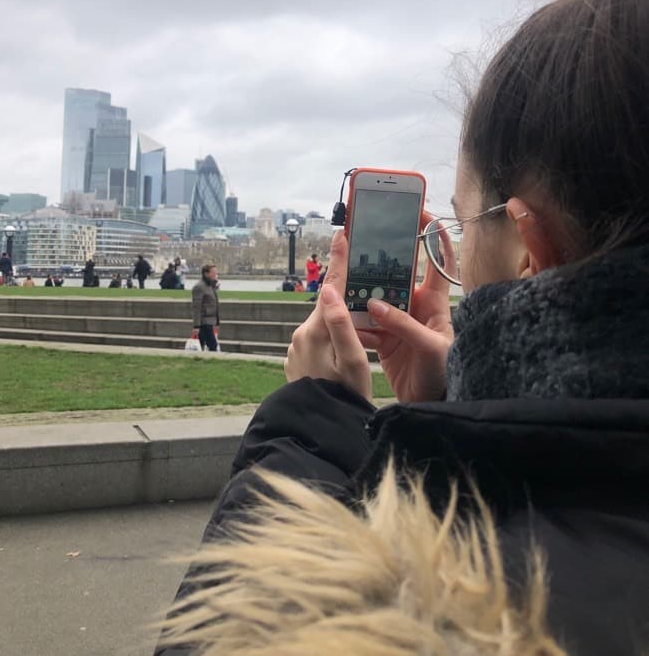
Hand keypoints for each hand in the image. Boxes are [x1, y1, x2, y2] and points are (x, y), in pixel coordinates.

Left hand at [284, 230, 370, 400]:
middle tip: (365, 296)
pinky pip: (317, 340)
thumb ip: (341, 323)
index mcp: (316, 329)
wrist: (319, 427)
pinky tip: (342, 356)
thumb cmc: (344, 396)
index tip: (341, 234)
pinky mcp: (296, 359)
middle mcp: (301, 333)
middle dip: (346, 299)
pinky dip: (330, 340)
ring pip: (323, 324)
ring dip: (339, 324)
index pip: (331, 286)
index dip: (339, 259)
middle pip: (328, 305)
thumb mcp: (353, 360)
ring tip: (361, 341)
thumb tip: (327, 289)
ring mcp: (296, 347)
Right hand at [356, 211, 453, 402]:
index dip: (433, 237)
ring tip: (344, 282)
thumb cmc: (445, 372)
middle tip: (361, 246)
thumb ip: (403, 325)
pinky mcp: (385, 340)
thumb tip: (375, 305)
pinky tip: (342, 316)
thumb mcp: (430, 346)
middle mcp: (416, 307)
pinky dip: (353, 322)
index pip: (438, 262)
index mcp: (435, 303)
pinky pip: (365, 325)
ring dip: (361, 294)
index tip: (422, 213)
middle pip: (397, 276)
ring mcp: (399, 322)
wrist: (433, 405)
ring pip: (376, 299)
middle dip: (380, 263)